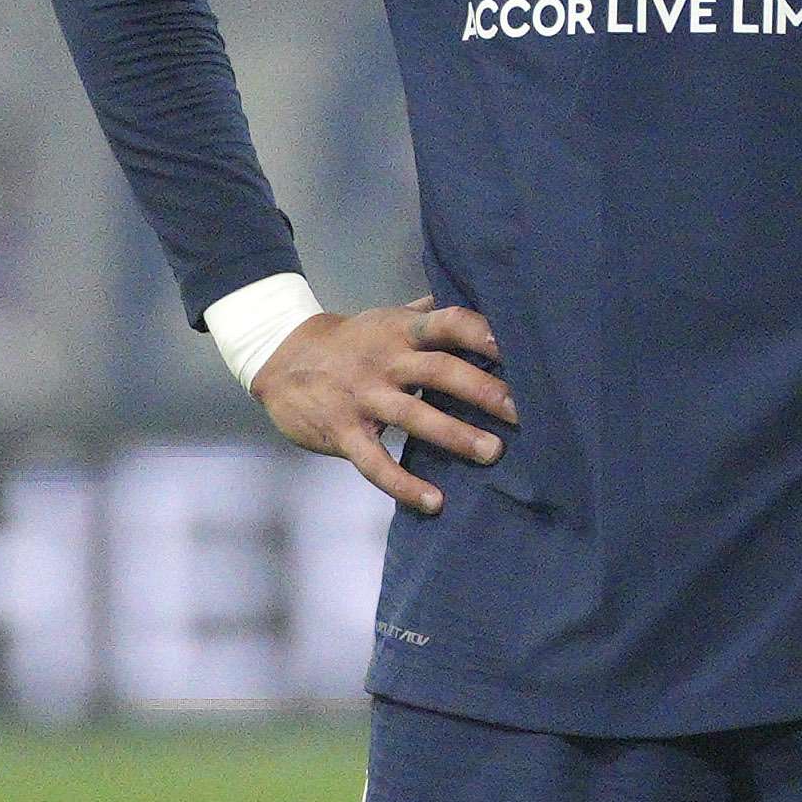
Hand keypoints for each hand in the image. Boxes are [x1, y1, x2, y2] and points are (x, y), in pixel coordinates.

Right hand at [256, 300, 510, 511]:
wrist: (280, 358)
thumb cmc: (350, 342)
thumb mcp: (386, 319)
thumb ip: (429, 314)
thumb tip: (479, 299)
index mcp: (401, 331)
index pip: (447, 323)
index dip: (481, 333)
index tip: (516, 349)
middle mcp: (386, 361)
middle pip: (439, 371)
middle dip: (483, 391)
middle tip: (520, 412)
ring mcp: (363, 397)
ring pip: (413, 416)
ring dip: (455, 435)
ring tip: (492, 452)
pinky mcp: (343, 432)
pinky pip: (375, 463)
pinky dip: (403, 484)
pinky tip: (434, 501)